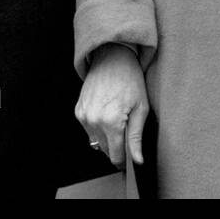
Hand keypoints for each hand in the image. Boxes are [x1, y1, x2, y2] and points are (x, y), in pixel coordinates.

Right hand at [74, 43, 148, 167]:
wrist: (112, 58)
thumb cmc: (130, 80)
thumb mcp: (140, 108)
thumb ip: (136, 138)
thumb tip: (137, 160)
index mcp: (111, 122)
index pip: (115, 156)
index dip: (124, 160)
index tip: (130, 156)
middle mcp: (94, 121)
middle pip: (105, 150)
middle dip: (116, 146)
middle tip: (126, 129)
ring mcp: (84, 116)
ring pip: (96, 141)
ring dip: (106, 136)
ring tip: (116, 118)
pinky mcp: (78, 111)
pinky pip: (88, 129)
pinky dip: (97, 126)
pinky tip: (106, 112)